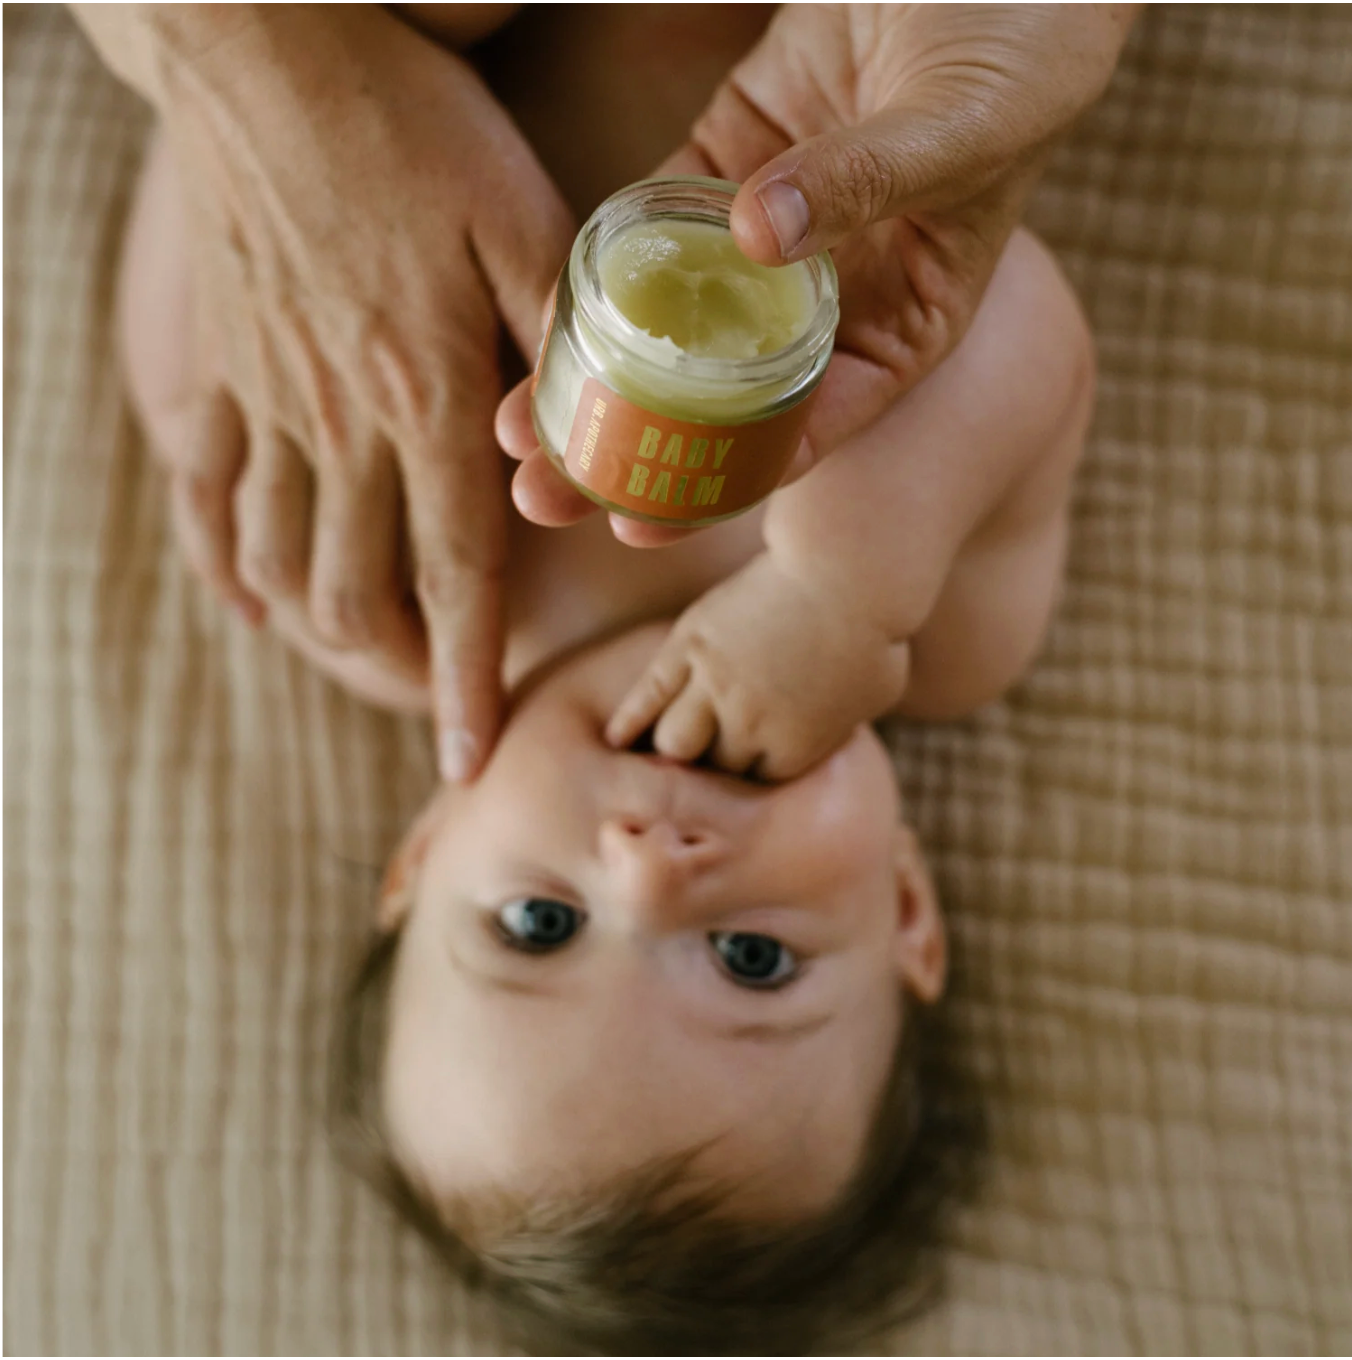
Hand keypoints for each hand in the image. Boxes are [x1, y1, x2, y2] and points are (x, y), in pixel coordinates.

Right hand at [92, 6, 573, 779]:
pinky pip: (206, 490)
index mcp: (426, 400)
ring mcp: (270, 400)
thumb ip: (564, 343)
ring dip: (323, 627)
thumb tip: (593, 433)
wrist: (269, 50)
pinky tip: (251, 603)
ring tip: (367, 656)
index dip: (464, 680)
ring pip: (280, 559)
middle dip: (400, 667)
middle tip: (436, 694)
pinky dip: (224, 562)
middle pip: (359, 592)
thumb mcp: (522, 224)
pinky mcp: (226, 367)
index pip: (454, 579)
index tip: (471, 755)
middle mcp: (339, 423)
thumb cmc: (415, 133)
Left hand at [508, 3, 1133, 542]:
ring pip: (670, 326)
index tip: (636, 524)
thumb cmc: (1022, 39)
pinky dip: (600, 271)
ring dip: (597, 375)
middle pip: (718, 399)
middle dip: (628, 449)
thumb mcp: (963, 126)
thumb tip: (753, 237)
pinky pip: (653, 228)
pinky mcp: (726, 157)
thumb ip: (866, 182)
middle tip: (541, 496)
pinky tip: (546, 312)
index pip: (804, 431)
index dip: (718, 484)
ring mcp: (770, 233)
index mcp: (905, 324)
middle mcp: (831, 297)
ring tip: (514, 429)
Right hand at [605, 553, 909, 780]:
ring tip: (660, 757)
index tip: (746, 771)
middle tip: (698, 772)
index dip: (751, 780)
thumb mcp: (876, 696)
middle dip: (710, 775)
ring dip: (671, 751)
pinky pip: (648, 695)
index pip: (757, 788)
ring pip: (672, 742)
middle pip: (711, 773)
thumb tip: (831, 738)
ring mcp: (715, 685)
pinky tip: (614, 739)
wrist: (847, 571)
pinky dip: (629, 721)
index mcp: (796, 751)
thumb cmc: (876, 630)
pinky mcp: (690, 646)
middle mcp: (750, 727)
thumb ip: (841, 727)